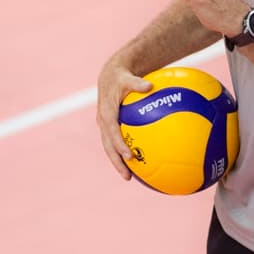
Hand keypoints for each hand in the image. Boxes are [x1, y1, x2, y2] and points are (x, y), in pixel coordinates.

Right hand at [96, 60, 152, 179]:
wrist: (110, 76)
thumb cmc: (121, 77)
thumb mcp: (128, 77)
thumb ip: (137, 83)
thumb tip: (149, 86)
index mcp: (106, 113)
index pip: (112, 132)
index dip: (119, 145)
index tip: (129, 156)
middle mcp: (103, 122)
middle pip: (108, 146)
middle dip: (116, 162)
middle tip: (127, 176)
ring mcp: (105, 126)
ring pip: (109, 148)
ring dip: (118, 162)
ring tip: (130, 177)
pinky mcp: (109, 127)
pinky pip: (115, 143)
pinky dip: (122, 153)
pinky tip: (137, 162)